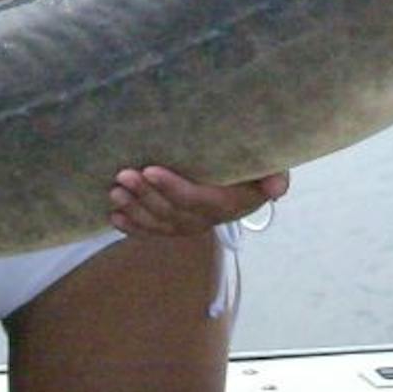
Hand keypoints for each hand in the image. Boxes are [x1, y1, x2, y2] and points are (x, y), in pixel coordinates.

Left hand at [108, 166, 289, 236]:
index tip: (150, 170)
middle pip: (174, 213)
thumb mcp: (271, 163)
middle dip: (147, 196)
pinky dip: (134, 226)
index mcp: (233, 204)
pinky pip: (155, 231)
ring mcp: (192, 224)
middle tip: (123, 175)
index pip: (199, 200)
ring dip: (136, 210)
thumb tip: (277, 187)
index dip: (173, 188)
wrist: (252, 172)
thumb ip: (274, 173)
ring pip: (161, 223)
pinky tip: (116, 216)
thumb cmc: (256, 160)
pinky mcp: (178, 224)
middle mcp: (210, 219)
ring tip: (115, 192)